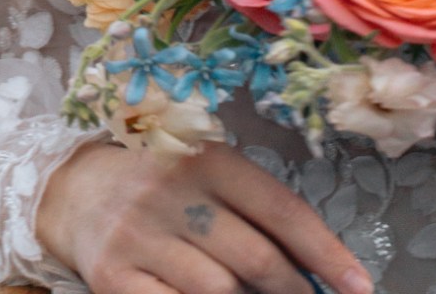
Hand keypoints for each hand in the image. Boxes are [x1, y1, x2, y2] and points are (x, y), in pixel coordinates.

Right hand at [37, 138, 372, 293]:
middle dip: (294, 291)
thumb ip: (254, 212)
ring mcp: (139, 236)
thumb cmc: (161, 184)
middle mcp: (169, 190)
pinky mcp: (114, 277)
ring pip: (220, 292)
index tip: (360, 287)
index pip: (279, 208)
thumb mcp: (206, 174)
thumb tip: (316, 271)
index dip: (326, 252)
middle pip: (255, 258)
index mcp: (203, 156)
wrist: (76, 191)